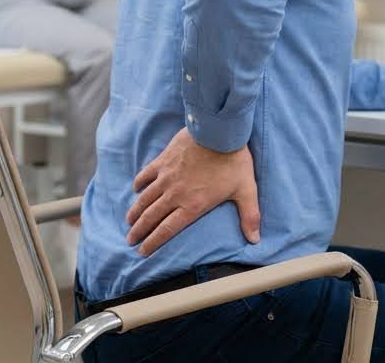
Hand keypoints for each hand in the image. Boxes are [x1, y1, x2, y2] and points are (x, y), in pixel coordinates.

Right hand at [125, 128, 258, 256]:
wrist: (219, 131)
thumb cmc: (234, 160)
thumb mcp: (246, 190)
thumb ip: (250, 216)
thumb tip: (255, 239)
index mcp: (192, 206)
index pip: (167, 230)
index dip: (153, 243)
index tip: (142, 252)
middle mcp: (175, 194)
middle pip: (151, 217)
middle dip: (139, 231)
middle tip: (130, 240)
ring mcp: (167, 177)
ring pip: (145, 199)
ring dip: (135, 212)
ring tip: (129, 221)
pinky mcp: (164, 160)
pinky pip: (146, 174)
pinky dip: (139, 183)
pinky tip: (136, 188)